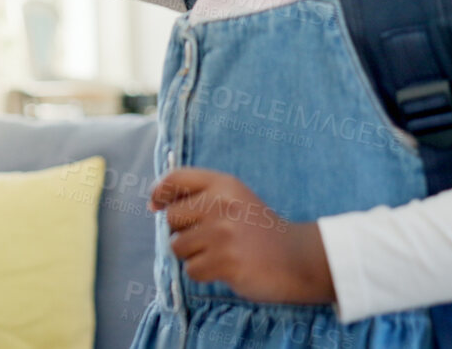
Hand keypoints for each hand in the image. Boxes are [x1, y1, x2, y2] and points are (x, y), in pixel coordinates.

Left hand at [150, 168, 333, 303]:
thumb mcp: (234, 199)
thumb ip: (199, 196)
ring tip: (220, 253)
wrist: (297, 258)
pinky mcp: (225, 262)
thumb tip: (154, 205)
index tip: (155, 205)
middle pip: (172, 218)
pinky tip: (226, 268)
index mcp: (223, 184)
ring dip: (193, 255)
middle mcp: (222, 204)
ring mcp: (223, 234)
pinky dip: (204, 273)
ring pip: (178, 246)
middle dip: (183, 231)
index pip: (176, 178)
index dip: (159, 192)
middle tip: (209, 238)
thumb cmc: (258, 230)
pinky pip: (191, 270)